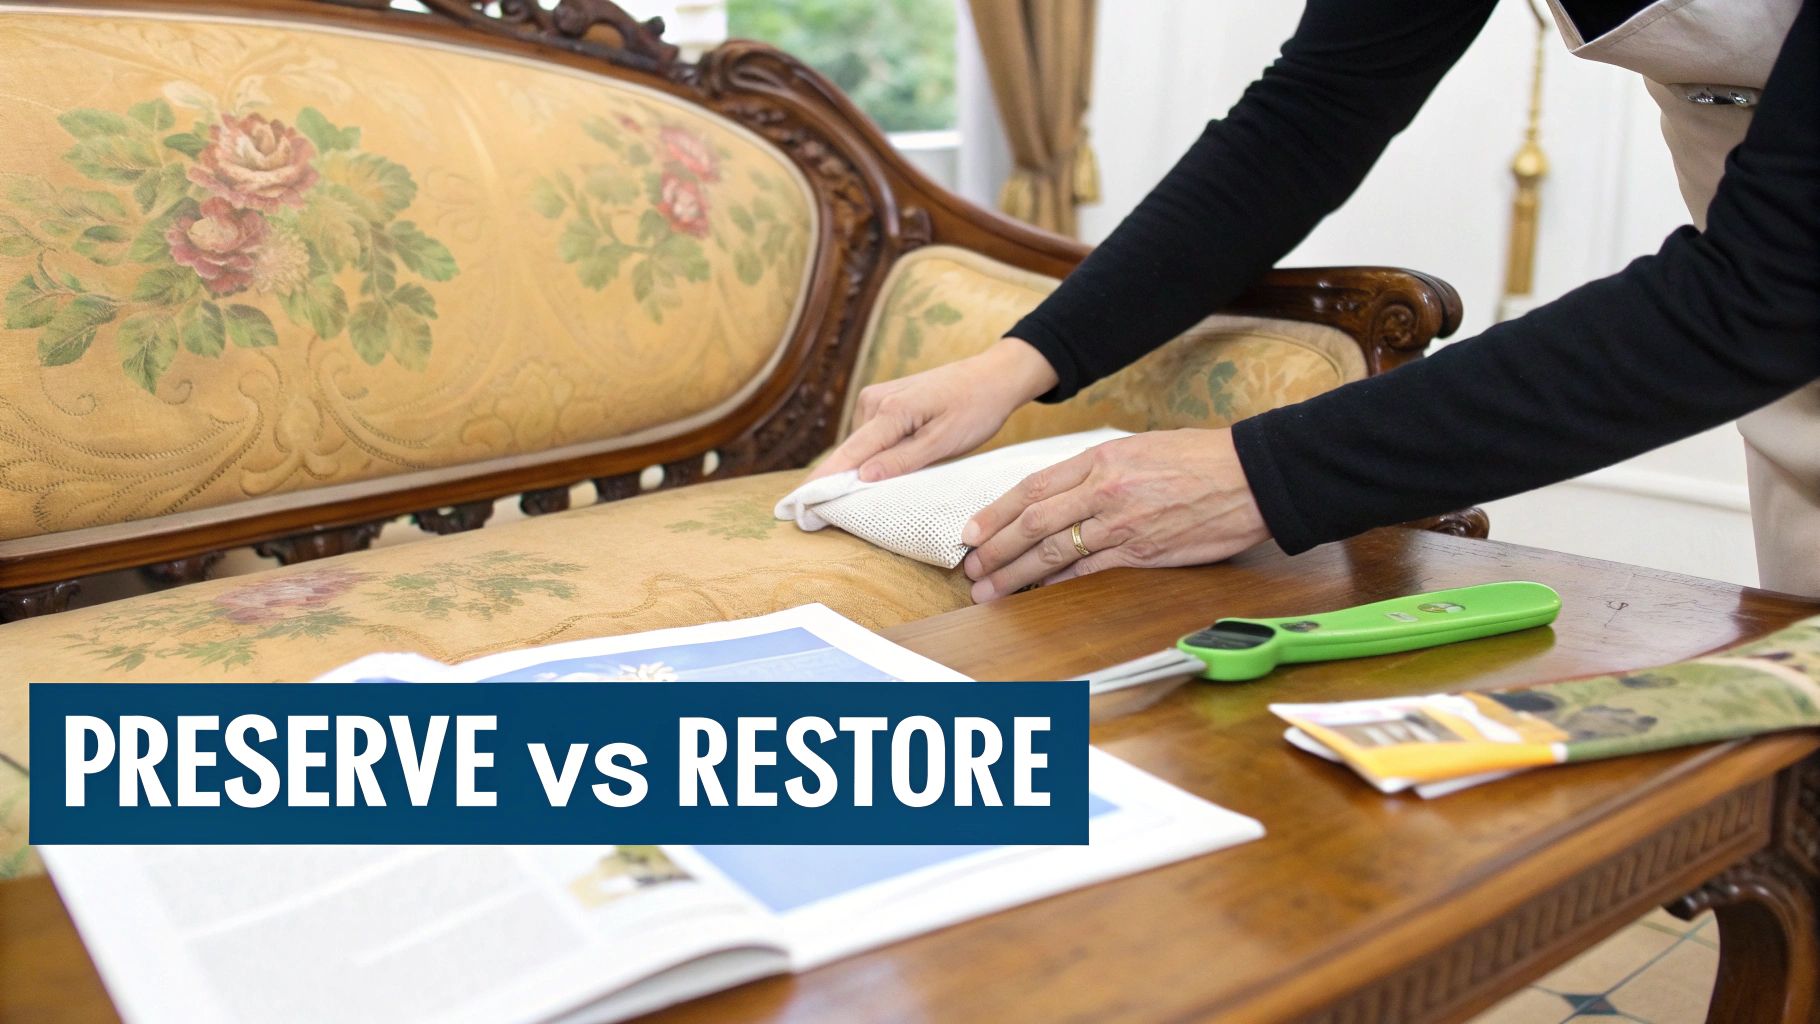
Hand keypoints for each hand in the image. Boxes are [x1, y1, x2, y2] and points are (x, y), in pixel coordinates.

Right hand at [810, 337, 1058, 482]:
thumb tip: (862, 477)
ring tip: (894, 481)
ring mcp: (876, 397)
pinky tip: (895, 463)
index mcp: (890, 411)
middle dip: (848, 480)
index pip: (849, 454)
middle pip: (853, 452)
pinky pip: (872, 436)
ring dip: (870, 467)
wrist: (993, 377)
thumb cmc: (975, 408)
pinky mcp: (883, 400)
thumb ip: (903, 460)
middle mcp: (874, 400)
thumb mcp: (944, 442)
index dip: (824, 480)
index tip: (798, 502)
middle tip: (846, 513)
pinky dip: (878, 454)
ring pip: (863, 446)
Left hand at [960, 428, 1269, 601]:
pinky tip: (1036, 595)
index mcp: (1100, 459)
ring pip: (1052, 552)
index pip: (1032, 488)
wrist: (1251, 477)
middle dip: (995, 549)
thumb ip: (1098, 470)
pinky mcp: (1142, 553)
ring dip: (1015, 575)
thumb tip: (1061, 494)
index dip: (995, 513)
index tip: (971, 532)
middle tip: (970, 568)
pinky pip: (1088, 573)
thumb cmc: (1200, 459)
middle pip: (1032, 522)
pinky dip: (1057, 586)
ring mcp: (1121, 524)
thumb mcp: (1140, 448)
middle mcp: (1104, 490)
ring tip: (990, 590)